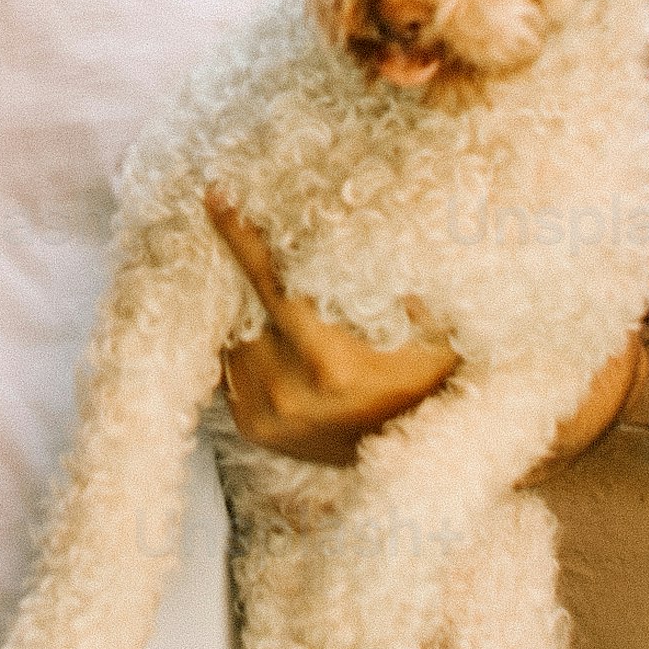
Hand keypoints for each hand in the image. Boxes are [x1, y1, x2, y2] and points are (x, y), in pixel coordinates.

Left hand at [210, 193, 459, 465]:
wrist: (420, 449)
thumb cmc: (427, 378)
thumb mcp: (430, 326)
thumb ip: (393, 282)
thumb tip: (360, 224)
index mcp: (331, 363)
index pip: (268, 284)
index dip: (240, 238)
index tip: (217, 199)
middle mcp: (290, 392)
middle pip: (244, 308)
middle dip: (249, 277)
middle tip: (255, 246)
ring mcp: (269, 415)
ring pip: (234, 338)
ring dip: (248, 315)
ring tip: (277, 305)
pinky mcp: (257, 429)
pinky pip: (234, 369)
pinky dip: (248, 346)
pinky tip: (275, 340)